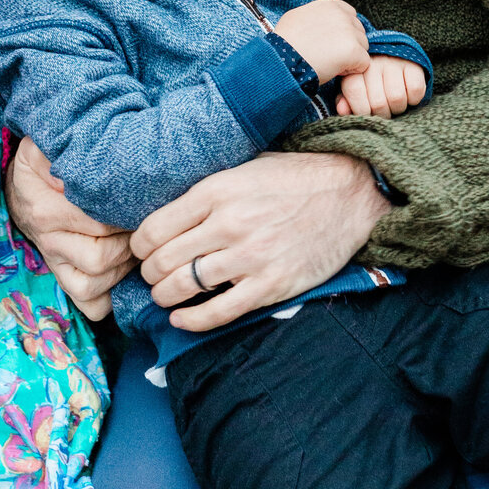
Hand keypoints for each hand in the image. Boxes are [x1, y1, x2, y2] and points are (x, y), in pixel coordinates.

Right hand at [5, 136, 132, 320]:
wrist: (20, 189)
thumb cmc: (41, 164)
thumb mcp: (42, 148)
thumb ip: (60, 149)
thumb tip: (84, 165)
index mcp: (47, 210)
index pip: (98, 224)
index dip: (125, 216)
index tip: (140, 203)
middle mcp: (50, 242)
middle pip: (101, 258)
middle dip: (129, 243)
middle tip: (143, 224)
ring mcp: (56, 265)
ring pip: (96, 284)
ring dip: (124, 267)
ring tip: (136, 242)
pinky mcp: (64, 280)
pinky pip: (92, 305)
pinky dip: (112, 294)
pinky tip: (123, 269)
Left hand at [131, 151, 385, 332]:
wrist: (349, 194)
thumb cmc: (292, 178)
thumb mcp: (243, 167)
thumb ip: (208, 190)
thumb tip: (168, 209)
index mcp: (216, 191)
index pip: (154, 228)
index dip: (139, 244)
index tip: (140, 249)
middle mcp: (228, 224)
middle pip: (164, 260)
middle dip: (148, 272)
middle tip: (149, 275)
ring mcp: (250, 257)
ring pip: (184, 287)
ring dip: (164, 296)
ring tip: (162, 295)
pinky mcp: (271, 285)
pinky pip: (219, 312)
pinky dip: (193, 320)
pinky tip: (181, 319)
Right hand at [274, 0, 370, 84]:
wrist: (282, 59)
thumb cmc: (285, 43)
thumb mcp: (296, 17)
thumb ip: (314, 16)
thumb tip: (318, 21)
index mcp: (329, 6)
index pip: (350, 14)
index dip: (343, 31)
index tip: (331, 41)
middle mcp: (342, 15)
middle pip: (358, 31)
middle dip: (348, 44)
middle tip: (328, 55)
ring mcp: (349, 32)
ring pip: (362, 47)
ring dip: (351, 57)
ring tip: (329, 63)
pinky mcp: (354, 51)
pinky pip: (363, 64)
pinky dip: (351, 71)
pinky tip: (333, 70)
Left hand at [336, 57, 426, 117]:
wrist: (392, 56)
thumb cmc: (369, 79)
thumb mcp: (354, 88)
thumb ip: (345, 100)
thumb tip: (342, 111)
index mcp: (355, 68)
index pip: (354, 91)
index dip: (361, 110)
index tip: (367, 113)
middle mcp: (373, 62)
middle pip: (378, 102)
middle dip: (382, 114)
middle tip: (383, 112)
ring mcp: (394, 62)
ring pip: (397, 98)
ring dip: (398, 108)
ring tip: (394, 105)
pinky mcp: (414, 65)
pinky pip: (416, 90)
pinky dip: (413, 99)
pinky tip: (407, 96)